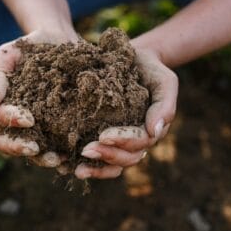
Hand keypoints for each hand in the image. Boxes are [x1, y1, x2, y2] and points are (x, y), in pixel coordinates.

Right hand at [0, 29, 77, 167]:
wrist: (60, 40)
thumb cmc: (30, 48)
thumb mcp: (9, 54)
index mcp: (7, 112)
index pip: (3, 127)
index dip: (12, 125)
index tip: (28, 119)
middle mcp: (24, 126)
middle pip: (15, 147)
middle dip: (24, 150)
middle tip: (37, 149)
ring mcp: (45, 129)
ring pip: (40, 153)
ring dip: (47, 158)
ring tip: (61, 158)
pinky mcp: (66, 127)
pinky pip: (65, 147)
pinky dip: (71, 155)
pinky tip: (79, 154)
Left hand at [74, 43, 177, 178]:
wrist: (134, 60)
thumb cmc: (151, 70)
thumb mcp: (164, 82)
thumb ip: (164, 106)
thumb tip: (155, 132)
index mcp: (150, 130)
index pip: (139, 142)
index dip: (123, 141)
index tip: (103, 135)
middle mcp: (136, 141)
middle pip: (126, 158)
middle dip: (107, 156)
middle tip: (85, 150)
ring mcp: (119, 142)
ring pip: (112, 165)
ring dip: (96, 168)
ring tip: (77, 170)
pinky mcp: (101, 137)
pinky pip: (96, 158)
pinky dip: (84, 164)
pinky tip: (65, 166)